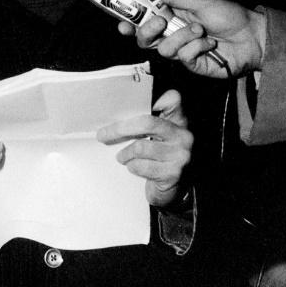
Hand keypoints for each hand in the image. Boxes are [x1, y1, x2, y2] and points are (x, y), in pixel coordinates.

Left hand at [96, 90, 192, 206]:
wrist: (172, 190)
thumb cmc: (158, 158)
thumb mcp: (158, 137)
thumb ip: (146, 122)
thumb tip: (115, 114)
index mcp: (178, 121)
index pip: (173, 100)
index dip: (160, 97)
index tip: (145, 98)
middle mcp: (183, 136)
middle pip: (146, 123)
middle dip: (119, 129)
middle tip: (102, 135)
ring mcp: (181, 155)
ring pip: (140, 147)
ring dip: (125, 154)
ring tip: (122, 157)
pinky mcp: (173, 174)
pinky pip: (141, 166)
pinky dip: (132, 167)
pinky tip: (133, 167)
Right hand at [117, 0, 265, 77]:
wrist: (253, 36)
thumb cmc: (230, 16)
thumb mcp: (200, 2)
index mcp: (172, 18)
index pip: (143, 23)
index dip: (129, 25)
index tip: (122, 24)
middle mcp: (173, 36)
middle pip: (145, 41)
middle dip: (148, 31)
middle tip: (161, 21)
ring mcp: (182, 52)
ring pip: (164, 49)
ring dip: (183, 36)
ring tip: (201, 30)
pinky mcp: (192, 65)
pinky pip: (183, 57)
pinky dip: (197, 47)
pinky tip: (210, 44)